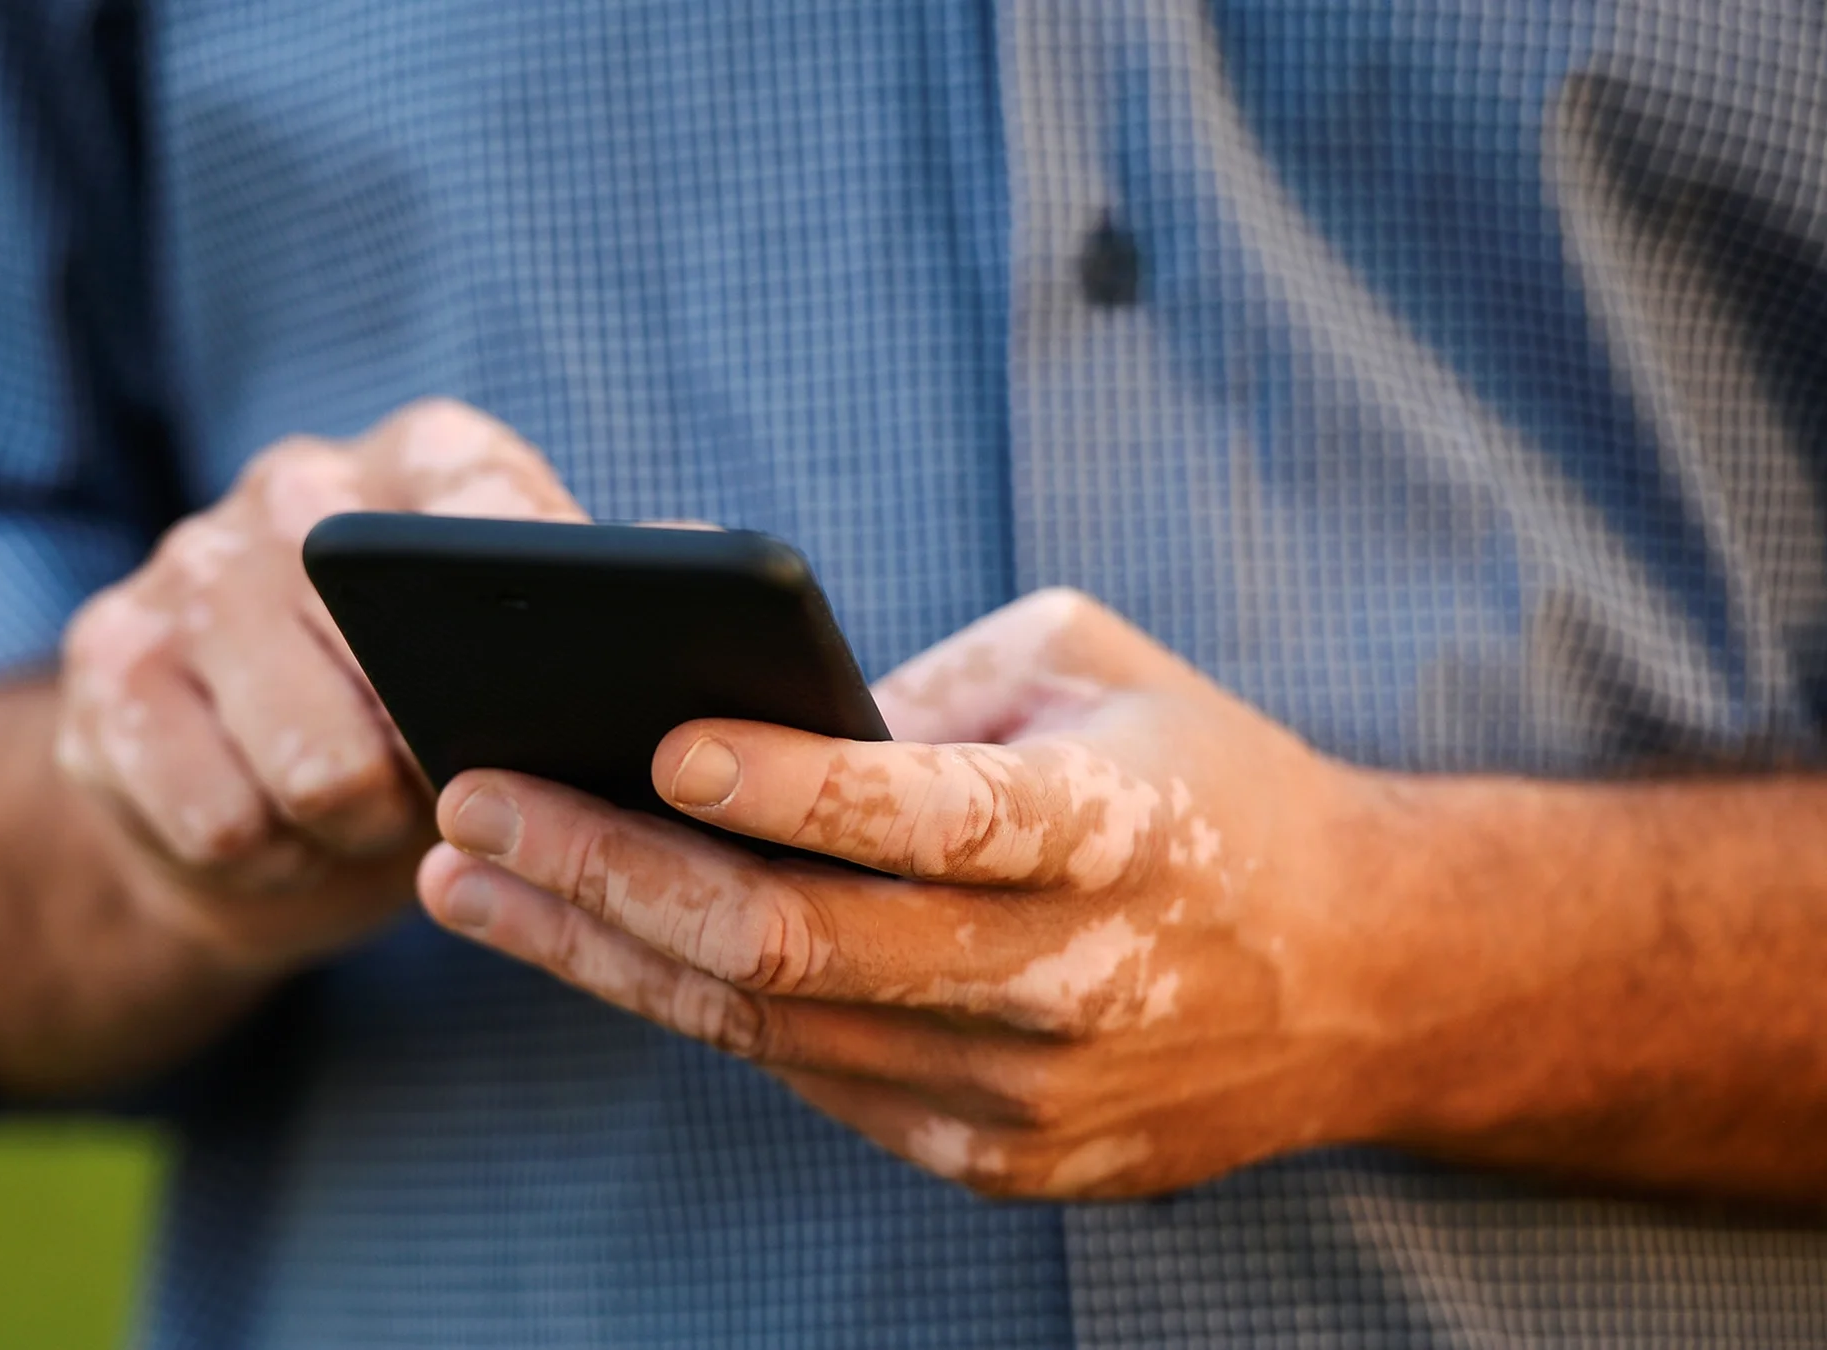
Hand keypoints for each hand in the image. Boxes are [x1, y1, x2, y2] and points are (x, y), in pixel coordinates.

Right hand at [58, 398, 586, 978]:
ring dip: (355, 830)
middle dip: (438, 766)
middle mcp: (298, 486)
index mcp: (427, 460)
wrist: (245, 813)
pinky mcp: (104, 665)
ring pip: (314, 765)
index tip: (565, 685)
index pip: (489, 516)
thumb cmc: (426, 727)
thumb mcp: (526, 672)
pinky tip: (274, 835)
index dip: (531, 612)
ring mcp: (187, 567)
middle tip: (440, 785)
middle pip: (398, 661)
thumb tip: (706, 578)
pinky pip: (220, 819)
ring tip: (360, 816)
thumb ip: (609, 622)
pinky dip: (267, 862)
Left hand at [416, 588, 1411, 1198]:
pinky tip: (591, 941)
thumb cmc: (1208, 782)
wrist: (1367, 981)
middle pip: (797, 946)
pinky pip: (806, 1078)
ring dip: (600, 950)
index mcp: (1113, 829)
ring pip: (769, 1030)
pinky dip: (690, 1005)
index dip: (786, 785)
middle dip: (609, 873)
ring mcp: (1027, 1097)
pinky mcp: (995, 1162)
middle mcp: (1068, 981)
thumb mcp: (1097, 668)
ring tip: (471, 875)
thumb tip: (735, 717)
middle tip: (472, 801)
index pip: (924, 816)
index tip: (654, 738)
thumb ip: (928, 690)